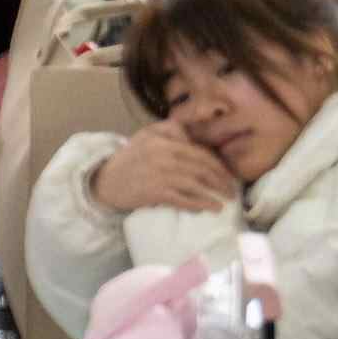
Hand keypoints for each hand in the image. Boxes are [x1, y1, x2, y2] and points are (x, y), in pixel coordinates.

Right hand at [87, 125, 236, 215]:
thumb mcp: (146, 135)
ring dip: (214, 194)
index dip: (216, 164)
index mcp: (163, 139)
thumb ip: (169, 130)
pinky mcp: (156, 192)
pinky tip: (209, 208)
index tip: (227, 174)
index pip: (197, 150)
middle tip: (232, 191)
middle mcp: (163, 154)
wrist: (106, 181)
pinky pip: (184, 198)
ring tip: (225, 202)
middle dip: (220, 180)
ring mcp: (160, 173)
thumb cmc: (129, 159)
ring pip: (195, 183)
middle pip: (201, 167)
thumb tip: (193, 138)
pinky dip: (199, 204)